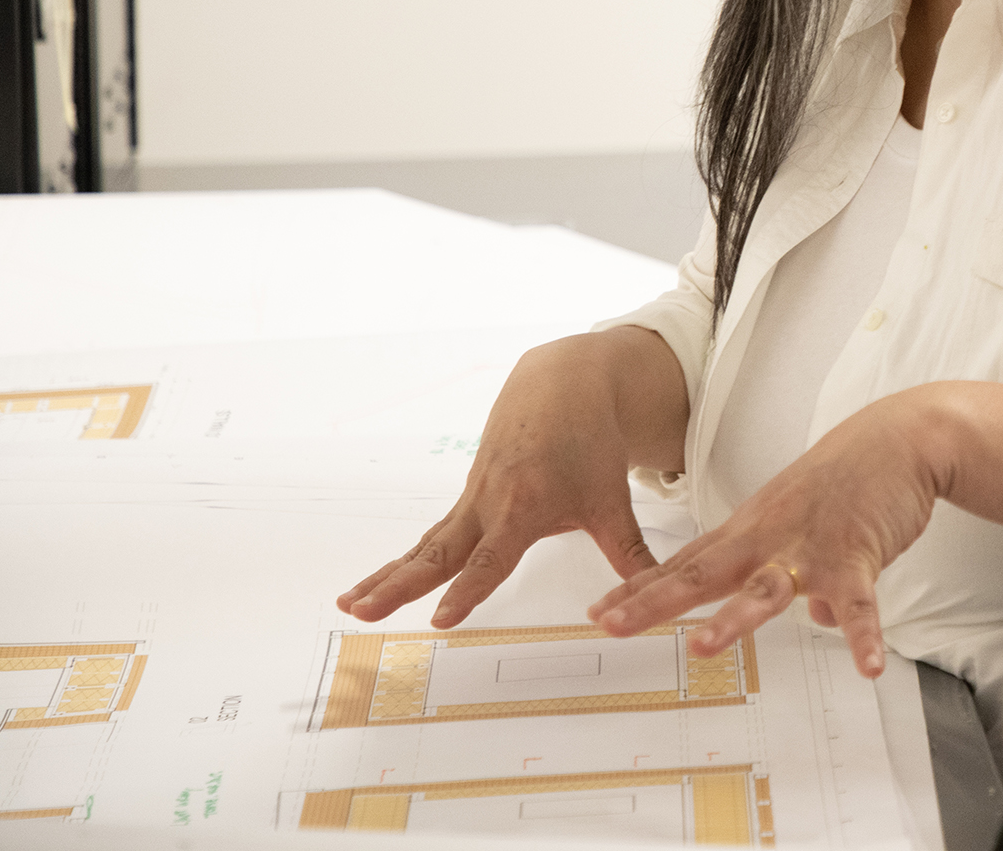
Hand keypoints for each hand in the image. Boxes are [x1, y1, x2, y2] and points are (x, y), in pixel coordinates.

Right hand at [335, 327, 688, 626]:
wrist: (563, 384)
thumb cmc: (587, 442)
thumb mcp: (612, 501)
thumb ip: (630, 554)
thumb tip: (653, 598)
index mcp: (524, 506)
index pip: (491, 559)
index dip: (468, 590)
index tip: (441, 619)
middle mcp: (489, 504)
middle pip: (438, 553)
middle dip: (399, 585)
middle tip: (364, 612)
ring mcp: (471, 500)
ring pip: (423, 546)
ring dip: (385, 576)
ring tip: (348, 606)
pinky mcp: (465, 498)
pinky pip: (427, 536)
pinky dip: (398, 561)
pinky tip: (368, 588)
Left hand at [587, 386, 950, 678]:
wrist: (897, 438)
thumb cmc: (845, 477)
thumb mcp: (801, 521)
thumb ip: (797, 571)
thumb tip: (817, 618)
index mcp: (750, 531)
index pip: (686, 563)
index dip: (640, 588)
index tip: (599, 611)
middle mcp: (769, 539)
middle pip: (704, 573)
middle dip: (655, 601)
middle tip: (613, 623)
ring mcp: (810, 547)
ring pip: (765, 588)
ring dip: (733, 618)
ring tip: (703, 647)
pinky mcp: (857, 554)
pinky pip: (860, 602)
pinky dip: (864, 634)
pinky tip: (866, 664)